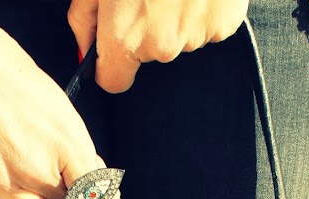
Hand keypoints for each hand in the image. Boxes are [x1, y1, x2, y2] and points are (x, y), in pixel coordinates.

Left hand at [67, 0, 247, 92]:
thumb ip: (85, 18)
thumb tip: (86, 48)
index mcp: (125, 37)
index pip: (114, 81)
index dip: (110, 63)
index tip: (111, 45)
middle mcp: (162, 47)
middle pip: (149, 53)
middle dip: (145, 28)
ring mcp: (196, 37)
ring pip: (179, 37)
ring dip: (174, 15)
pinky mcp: (224, 24)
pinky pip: (206, 24)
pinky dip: (201, 7)